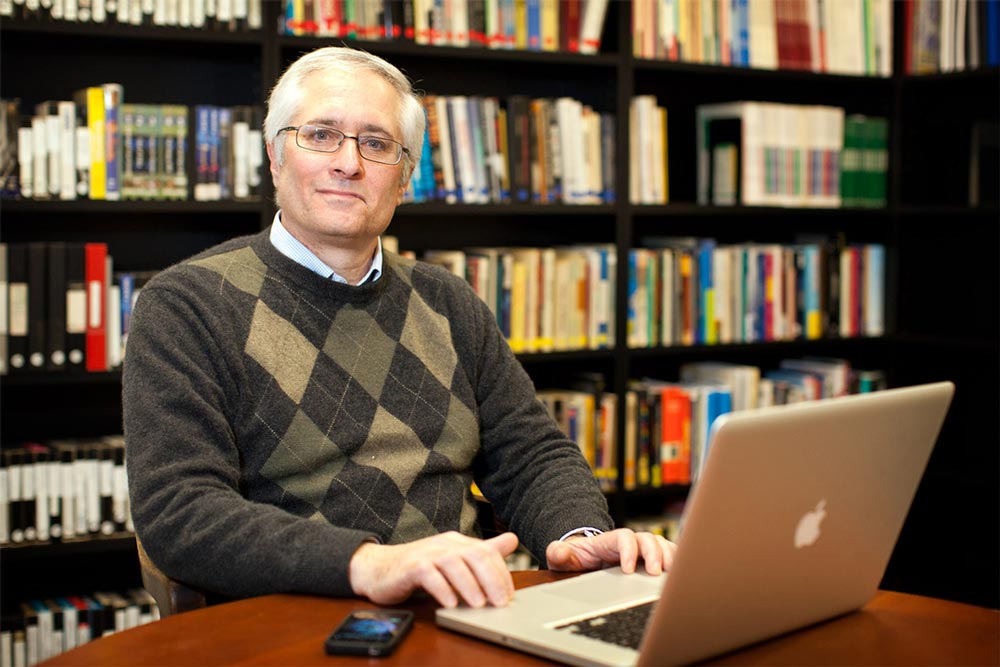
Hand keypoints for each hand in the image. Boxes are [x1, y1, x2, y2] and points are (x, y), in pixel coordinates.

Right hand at [349, 531, 518, 608]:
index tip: (509, 595)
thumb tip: (513, 539)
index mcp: (457, 542)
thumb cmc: (418, 567)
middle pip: (474, 555)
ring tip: (479, 604)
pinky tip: (450, 603)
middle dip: (491, 579)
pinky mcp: (410, 566)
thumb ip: (481, 552)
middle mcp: (444, 544)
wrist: (378, 568)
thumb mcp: (453, 560)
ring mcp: (426, 553)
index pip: (486, 551)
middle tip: (500, 601)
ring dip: (469, 585)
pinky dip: (442, 589)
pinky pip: (429, 575)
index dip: (501, 573)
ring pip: (453, 564)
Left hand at [545, 528, 676, 574]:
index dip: (629, 550)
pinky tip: (683, 576)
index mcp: (609, 541)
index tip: (628, 570)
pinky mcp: (653, 560)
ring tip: (673, 575)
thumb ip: (559, 553)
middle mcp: (630, 542)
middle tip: (656, 573)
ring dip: (671, 558)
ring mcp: (642, 550)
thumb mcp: (564, 556)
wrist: (586, 558)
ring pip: (663, 545)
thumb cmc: (577, 558)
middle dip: (655, 554)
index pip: (624, 537)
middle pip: (648, 539)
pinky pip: (670, 556)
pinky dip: (679, 563)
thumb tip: (559, 552)